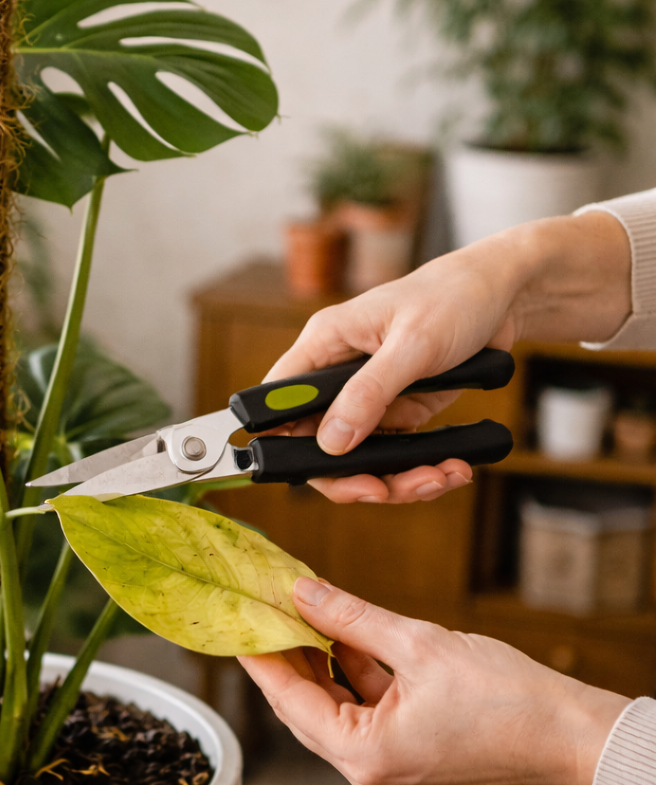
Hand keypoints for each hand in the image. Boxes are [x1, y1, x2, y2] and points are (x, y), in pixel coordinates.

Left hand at [238, 576, 627, 784]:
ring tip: (297, 610)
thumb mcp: (417, 644)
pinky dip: (348, 669)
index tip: (237, 623)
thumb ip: (351, 616)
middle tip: (265, 608)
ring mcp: (385, 761)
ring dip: (316, 658)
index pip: (289, 699)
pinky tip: (338, 630)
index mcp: (364, 754)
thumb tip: (304, 592)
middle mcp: (367, 768)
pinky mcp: (403, 747)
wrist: (568, 732)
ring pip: (331, 702)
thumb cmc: (507, 700)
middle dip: (286, 653)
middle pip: (305, 704)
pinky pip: (360, 705)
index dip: (260, 656)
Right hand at [264, 211, 630, 503]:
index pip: (280, 401)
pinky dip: (420, 470)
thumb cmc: (453, 297)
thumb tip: (331, 442)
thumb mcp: (412, 344)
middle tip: (383, 489)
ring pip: (359, 458)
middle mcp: (338, 375)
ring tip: (439, 478)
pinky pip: (395, 454)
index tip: (320, 470)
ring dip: (396, 480)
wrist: (503, 295)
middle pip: (318, 444)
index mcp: (324, 345)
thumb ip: (370, 393)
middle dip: (352, 475)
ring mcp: (368, 397)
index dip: (285, 441)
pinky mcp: (398, 411)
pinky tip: (451, 469)